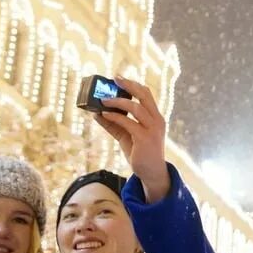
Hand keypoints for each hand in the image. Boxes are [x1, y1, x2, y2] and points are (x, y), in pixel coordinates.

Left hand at [94, 76, 169, 201]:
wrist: (151, 174)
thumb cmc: (140, 153)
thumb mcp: (125, 136)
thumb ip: (113, 124)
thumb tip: (96, 113)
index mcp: (155, 117)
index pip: (146, 94)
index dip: (133, 84)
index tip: (119, 78)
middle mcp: (156, 120)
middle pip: (144, 95)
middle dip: (129, 85)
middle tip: (114, 79)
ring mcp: (152, 129)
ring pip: (135, 107)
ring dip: (117, 102)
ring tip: (103, 100)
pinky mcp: (144, 138)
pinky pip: (128, 123)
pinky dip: (115, 116)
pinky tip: (104, 114)